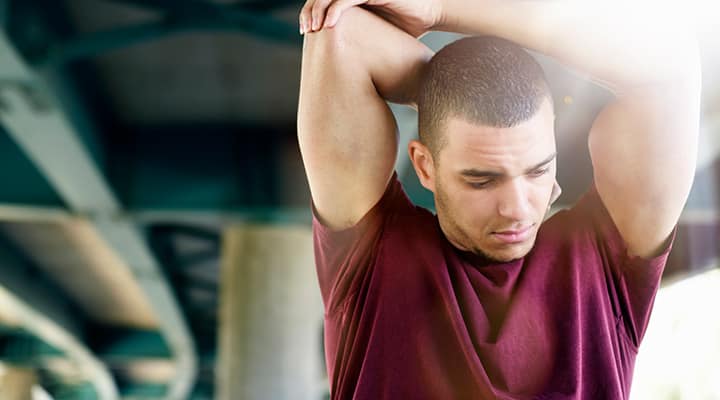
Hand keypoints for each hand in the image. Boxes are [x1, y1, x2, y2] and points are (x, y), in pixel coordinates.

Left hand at [299, 0, 443, 37]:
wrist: (431, 13)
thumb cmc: (407, 27)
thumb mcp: (376, 35)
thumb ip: (359, 41)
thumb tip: (342, 64)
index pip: (323, 0)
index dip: (311, 12)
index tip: (306, 31)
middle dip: (309, 11)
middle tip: (306, 30)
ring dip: (318, 10)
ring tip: (313, 28)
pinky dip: (335, 10)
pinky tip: (327, 25)